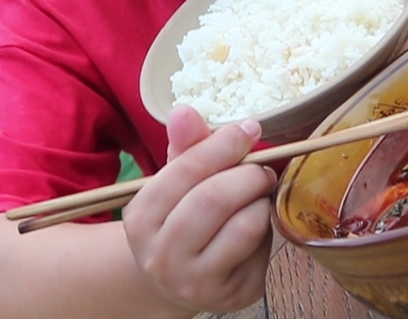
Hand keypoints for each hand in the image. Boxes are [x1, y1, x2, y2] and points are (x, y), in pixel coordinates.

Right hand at [122, 106, 276, 313]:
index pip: (186, 172)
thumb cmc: (177, 218)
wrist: (173, 280)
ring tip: (257, 194)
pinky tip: (254, 226)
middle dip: (247, 174)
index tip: (248, 129)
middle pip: (214, 200)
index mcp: (141, 218)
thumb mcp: (173, 182)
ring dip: (260, 201)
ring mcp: (197, 283)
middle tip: (260, 168)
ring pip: (245, 227)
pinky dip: (266, 229)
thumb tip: (184, 110)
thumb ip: (185, 146)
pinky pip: (262, 251)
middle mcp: (162, 256)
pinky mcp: (233, 296)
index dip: (222, 145)